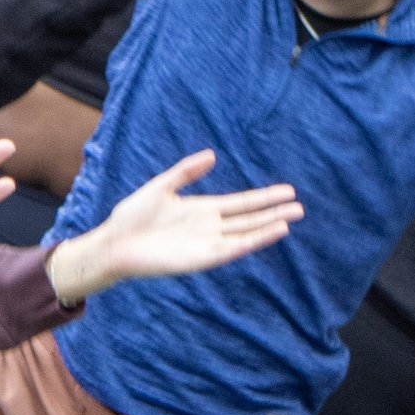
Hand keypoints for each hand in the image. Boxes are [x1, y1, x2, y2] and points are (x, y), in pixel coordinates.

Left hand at [48, 151, 302, 304]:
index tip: (287, 191)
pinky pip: (230, 250)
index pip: (241, 203)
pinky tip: (265, 235)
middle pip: (249, 219)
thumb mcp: (161, 186)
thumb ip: (186, 171)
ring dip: (267, 228)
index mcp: (203, 209)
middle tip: (300, 206)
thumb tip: (212, 155)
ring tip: (290, 220)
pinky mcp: (200, 258)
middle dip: (274, 212)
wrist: (114, 243)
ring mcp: (206, 244)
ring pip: (245, 235)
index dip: (264, 197)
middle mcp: (209, 227)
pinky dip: (249, 243)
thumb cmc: (132, 216)